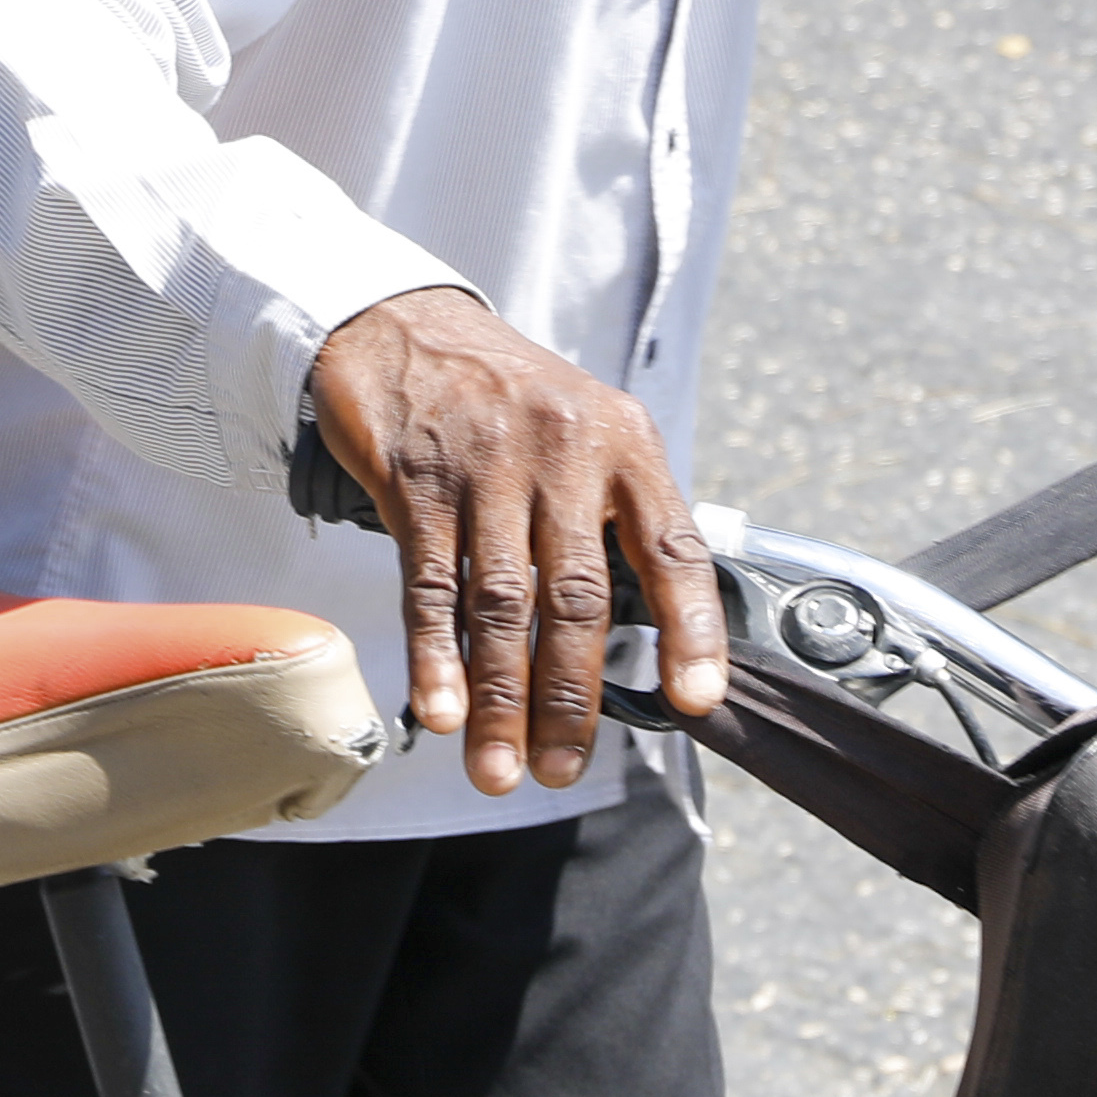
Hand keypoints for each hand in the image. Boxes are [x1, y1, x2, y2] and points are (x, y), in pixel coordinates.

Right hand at [303, 285, 726, 796]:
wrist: (402, 326)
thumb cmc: (511, 397)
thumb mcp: (589, 428)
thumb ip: (620, 514)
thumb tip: (658, 632)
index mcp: (625, 443)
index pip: (672, 547)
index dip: (690, 629)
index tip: (695, 701)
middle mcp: (563, 452)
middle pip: (578, 596)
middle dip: (571, 697)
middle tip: (564, 770)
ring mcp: (486, 466)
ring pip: (502, 605)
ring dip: (501, 699)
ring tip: (500, 769)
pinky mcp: (416, 481)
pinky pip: (430, 584)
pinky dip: (435, 655)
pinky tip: (442, 710)